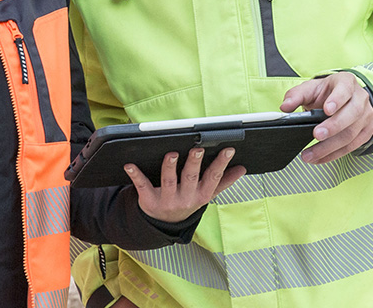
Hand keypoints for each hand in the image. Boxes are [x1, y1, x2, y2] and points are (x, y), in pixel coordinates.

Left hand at [124, 147, 245, 222]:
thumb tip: (242, 169)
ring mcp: (166, 199)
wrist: (163, 224)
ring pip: (168, 181)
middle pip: (190, 178)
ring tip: (171, 154)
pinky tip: (130, 165)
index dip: (221, 164)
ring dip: (169, 167)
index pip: (213, 178)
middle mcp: (185, 198)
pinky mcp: (148, 199)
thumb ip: (223, 181)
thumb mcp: (206, 195)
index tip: (228, 150)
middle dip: (194, 163)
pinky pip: (142, 185)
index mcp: (200, 195)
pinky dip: (135, 175)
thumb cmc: (187, 201)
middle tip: (197, 149)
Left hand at [280, 71, 372, 164]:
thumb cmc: (326, 93)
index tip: (326, 110)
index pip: (344, 89)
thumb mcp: (310, 89)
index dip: (337, 100)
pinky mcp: (367, 131)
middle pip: (352, 113)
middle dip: (333, 126)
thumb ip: (296, 95)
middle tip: (316, 135)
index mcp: (346, 82)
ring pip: (351, 133)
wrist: (342, 100)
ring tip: (311, 154)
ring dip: (330, 147)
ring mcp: (366, 115)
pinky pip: (352, 146)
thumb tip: (285, 107)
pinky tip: (320, 158)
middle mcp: (360, 97)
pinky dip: (335, 154)